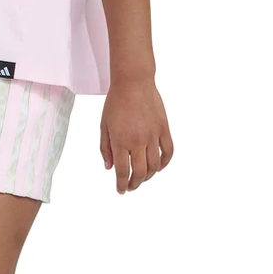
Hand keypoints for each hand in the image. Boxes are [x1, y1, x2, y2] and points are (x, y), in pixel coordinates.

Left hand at [100, 76, 172, 193]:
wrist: (133, 83)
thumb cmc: (115, 103)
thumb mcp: (104, 126)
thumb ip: (106, 148)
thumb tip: (110, 168)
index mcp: (121, 141)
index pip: (122, 171)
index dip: (121, 185)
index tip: (120, 190)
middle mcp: (138, 141)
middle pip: (140, 173)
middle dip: (135, 184)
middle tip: (130, 187)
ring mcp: (153, 136)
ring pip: (155, 166)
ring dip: (149, 176)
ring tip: (143, 177)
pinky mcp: (164, 129)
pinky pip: (168, 152)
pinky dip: (165, 163)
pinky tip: (159, 167)